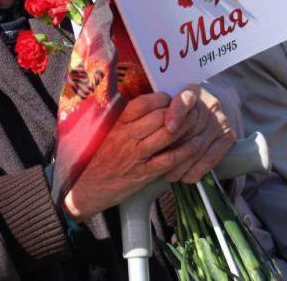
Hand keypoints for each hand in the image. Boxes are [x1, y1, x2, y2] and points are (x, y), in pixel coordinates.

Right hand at [63, 87, 234, 221]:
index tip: (171, 100)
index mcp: (118, 124)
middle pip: (159, 116)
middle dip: (179, 112)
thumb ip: (126, 121)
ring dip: (186, 128)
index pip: (142, 103)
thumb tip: (149, 105)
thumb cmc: (100, 158)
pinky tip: (195, 145)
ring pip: (166, 134)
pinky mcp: (143, 173)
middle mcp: (127, 137)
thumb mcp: (109, 133)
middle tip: (190, 110)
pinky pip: (169, 159)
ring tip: (197, 124)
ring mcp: (136, 155)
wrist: (89, 187)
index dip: (161, 98)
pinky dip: (185, 151)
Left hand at [160, 85, 234, 182]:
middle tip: (158, 163)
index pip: (185, 100)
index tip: (168, 128)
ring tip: (169, 175)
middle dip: (174, 148)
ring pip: (200, 146)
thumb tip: (136, 121)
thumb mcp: (166, 105)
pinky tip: (186, 177)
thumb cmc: (177, 112)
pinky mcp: (228, 136)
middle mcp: (209, 104)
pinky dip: (198, 169)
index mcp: (192, 91)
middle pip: (192, 128)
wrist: (206, 112)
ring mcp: (220, 120)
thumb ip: (153, 109)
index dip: (177, 113)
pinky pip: (213, 156)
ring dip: (183, 164)